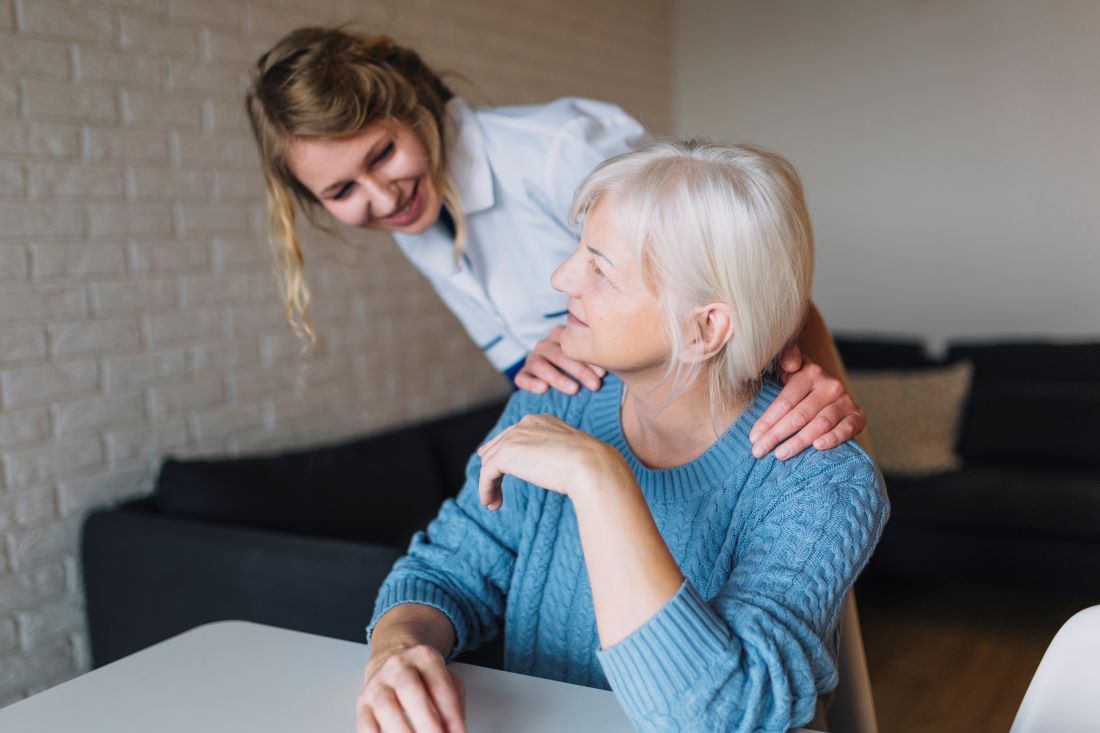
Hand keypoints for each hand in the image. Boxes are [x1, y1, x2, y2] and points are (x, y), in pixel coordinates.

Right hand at [357, 644, 465, 732]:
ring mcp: (378, 684)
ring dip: (402, 730)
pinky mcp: (363, 702)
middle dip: (426, 720)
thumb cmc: (423, 675)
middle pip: (410, 690)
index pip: (440, 685)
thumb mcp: (446, 678)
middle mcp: (398, 666)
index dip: (451, 714)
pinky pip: (365, 721)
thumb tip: (455, 731)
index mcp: (424, 657)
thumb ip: (454, 703)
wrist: (392, 656)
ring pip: (386, 706)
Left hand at [476, 413, 620, 509]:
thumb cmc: (589, 465)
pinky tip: (490, 503)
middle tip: (494, 492)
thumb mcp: (568, 455)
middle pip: (497, 446)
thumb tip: (540, 469)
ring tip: (493, 502)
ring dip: (489, 483)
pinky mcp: (506, 453)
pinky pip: (487, 474)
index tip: (498, 471)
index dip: (503, 454)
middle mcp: (525, 424)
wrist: (590, 464)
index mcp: (541, 421)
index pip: (512, 435)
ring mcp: (514, 436)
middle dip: (493, 469)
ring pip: (490, 462)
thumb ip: (551, 456)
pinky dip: (485, 489)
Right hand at [514, 325, 605, 394]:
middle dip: (579, 370)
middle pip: (559, 354)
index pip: (572, 343)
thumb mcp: (590, 363)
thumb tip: (616, 363)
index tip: (603, 374)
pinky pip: (522, 377)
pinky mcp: (522, 374)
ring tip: (574, 389)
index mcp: (561, 336)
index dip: (587, 359)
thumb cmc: (584, 373)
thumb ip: (597, 358)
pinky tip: (544, 389)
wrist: (563, 390)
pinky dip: (531, 383)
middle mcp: (545, 345)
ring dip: (558, 377)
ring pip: (541, 365)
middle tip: (595, 385)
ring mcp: (532, 359)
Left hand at [749, 344, 865, 459]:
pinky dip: (833, 439)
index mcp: (811, 373)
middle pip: (799, 415)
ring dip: (799, 442)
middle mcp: (830, 386)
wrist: (829, 390)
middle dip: (776, 435)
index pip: (785, 401)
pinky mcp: (857, 416)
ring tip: (780, 454)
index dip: (768, 421)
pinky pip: (846, 430)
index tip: (753, 438)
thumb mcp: (789, 368)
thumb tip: (791, 364)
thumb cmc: (800, 385)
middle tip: (759, 451)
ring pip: (820, 424)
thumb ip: (785, 358)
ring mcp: (845, 401)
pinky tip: (817, 447)